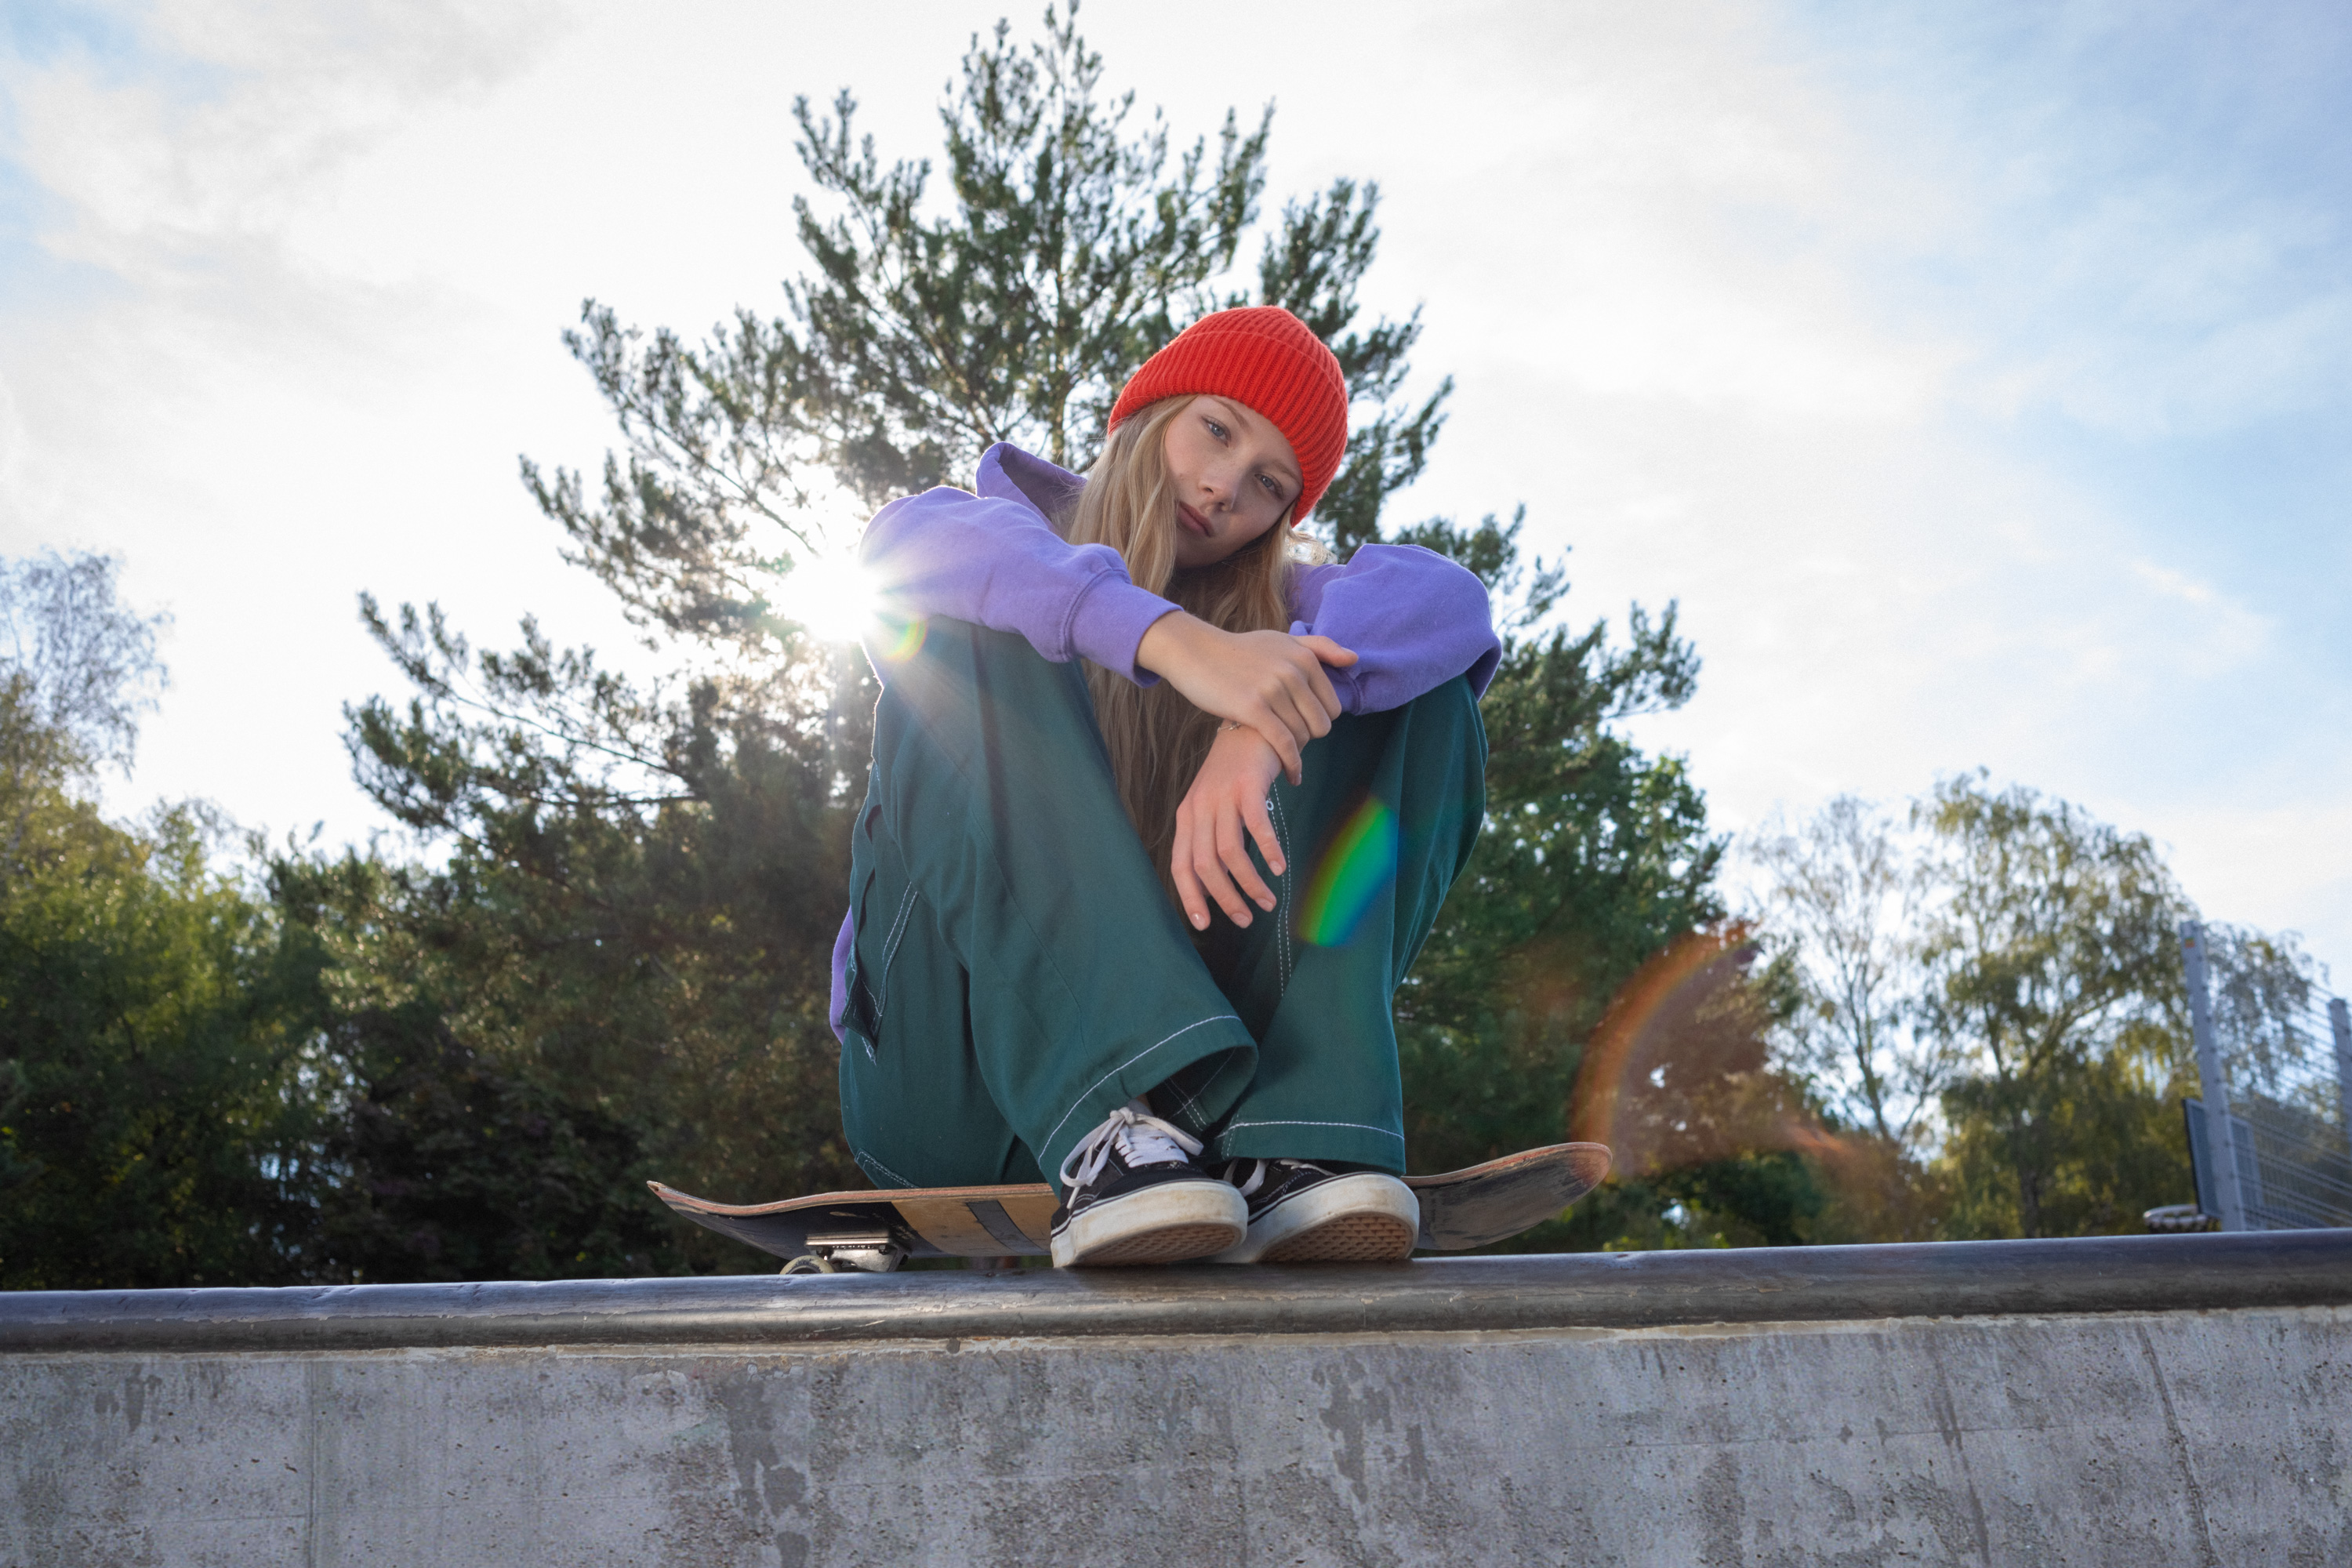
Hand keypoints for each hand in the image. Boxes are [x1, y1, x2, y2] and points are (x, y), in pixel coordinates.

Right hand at [1135, 613, 1357, 783]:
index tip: (1302, 728)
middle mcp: (1293, 672)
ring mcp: (1273, 689)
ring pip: (1303, 736)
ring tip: (1282, 755)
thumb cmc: (1239, 651)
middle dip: (1309, 739)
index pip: (1332, 707)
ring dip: (1296, 753)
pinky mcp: (1253, 708)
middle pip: (1321, 725)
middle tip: (1290, 742)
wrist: (1196, 653)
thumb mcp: (1281, 641)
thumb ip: (1320, 647)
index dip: (1318, 722)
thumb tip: (1354, 659)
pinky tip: (1289, 775)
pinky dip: (1291, 764)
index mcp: (1304, 657)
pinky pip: (1284, 744)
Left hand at [1171, 723, 1288, 929]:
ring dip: (1249, 882)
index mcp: (1187, 817)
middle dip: (1225, 898)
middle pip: (1205, 865)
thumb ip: (1212, 841)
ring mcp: (1222, 796)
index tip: (1205, 925)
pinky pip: (1257, 825)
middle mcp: (1199, 808)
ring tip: (1267, 901)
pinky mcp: (1247, 785)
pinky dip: (1268, 850)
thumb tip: (1217, 886)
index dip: (1191, 897)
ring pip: (1229, 851)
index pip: (1181, 865)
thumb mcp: (1214, 808)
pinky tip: (1279, 867)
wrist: (1251, 725)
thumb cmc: (1235, 774)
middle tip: (1245, 918)